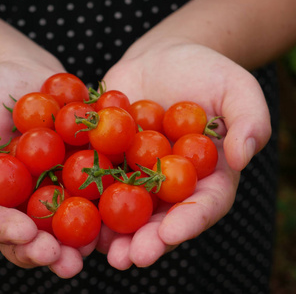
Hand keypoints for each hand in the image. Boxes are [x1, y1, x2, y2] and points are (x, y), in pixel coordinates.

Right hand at [0, 59, 93, 277]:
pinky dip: (106, 199)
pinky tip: (121, 207)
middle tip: (64, 262)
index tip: (24, 233)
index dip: (6, 232)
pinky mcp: (83, 170)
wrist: (19, 71)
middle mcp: (23, 201)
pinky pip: (95, 187)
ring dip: (80, 240)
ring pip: (66, 221)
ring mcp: (55, 188)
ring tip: (91, 249)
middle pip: (32, 235)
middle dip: (47, 250)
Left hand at [96, 38, 270, 268]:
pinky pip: (95, 178)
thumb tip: (243, 156)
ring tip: (96, 248)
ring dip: (110, 231)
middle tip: (128, 258)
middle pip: (160, 218)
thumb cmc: (206, 71)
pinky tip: (66, 210)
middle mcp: (169, 184)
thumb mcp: (237, 88)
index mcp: (205, 176)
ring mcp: (136, 173)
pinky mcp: (108, 158)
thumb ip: (250, 120)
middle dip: (144, 240)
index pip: (203, 205)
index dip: (188, 222)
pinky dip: (82, 196)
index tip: (170, 233)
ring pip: (124, 208)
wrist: (162, 58)